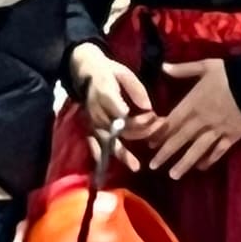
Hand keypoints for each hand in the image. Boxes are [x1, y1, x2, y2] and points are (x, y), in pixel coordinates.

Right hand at [70, 43, 157, 170]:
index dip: (140, 119)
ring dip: (123, 153)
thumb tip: (148, 108)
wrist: (83, 71)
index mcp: (105, 93)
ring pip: (108, 141)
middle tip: (157, 131)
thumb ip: (136, 90)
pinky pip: (93, 145)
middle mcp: (97, 111)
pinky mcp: (88, 127)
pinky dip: (99, 157)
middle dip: (140, 133)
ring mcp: (91, 121)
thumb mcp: (123, 73)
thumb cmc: (107, 71)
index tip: (154, 116)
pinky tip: (106, 170)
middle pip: (119, 129)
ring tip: (136, 166)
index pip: (122, 112)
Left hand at [149, 58, 240, 178]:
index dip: (160, 134)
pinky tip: (201, 167)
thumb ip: (182, 69)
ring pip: (197, 150)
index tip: (150, 144)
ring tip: (173, 175)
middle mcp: (201, 120)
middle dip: (165, 154)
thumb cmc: (229, 74)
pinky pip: (218, 151)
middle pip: (180, 140)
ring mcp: (217, 130)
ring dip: (184, 163)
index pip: (171, 122)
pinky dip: (209, 160)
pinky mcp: (232, 136)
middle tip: (153, 166)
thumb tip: (162, 66)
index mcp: (193, 104)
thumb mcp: (205, 66)